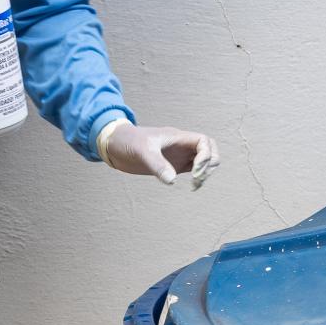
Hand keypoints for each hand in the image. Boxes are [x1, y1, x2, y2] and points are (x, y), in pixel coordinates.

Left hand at [99, 121, 220, 187]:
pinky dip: (198, 178)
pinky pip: (193, 169)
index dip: (205, 156)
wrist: (115, 144)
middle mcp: (181, 145)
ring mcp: (178, 155)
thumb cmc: (128, 141)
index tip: (194, 171)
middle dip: (210, 164)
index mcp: (178, 137)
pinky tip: (192, 186)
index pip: (204, 141)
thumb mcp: (142, 151)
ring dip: (206, 172)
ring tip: (195, 185)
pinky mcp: (173, 165)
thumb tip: (172, 180)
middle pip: (210, 150)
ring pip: (204, 160)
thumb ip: (157, 165)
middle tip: (197, 178)